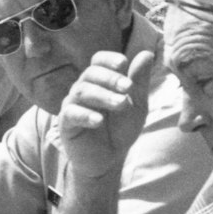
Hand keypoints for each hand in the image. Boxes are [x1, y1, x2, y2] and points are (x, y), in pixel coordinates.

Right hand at [60, 49, 153, 184]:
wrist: (108, 159)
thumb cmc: (120, 129)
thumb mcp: (136, 105)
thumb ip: (139, 81)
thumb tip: (147, 54)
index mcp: (99, 81)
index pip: (98, 61)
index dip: (108, 59)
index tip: (123, 63)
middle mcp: (83, 89)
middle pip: (90, 74)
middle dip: (111, 78)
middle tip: (128, 87)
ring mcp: (72, 105)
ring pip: (82, 92)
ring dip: (103, 96)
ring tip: (121, 104)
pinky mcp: (66, 123)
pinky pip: (71, 114)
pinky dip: (85, 115)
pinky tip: (99, 121)